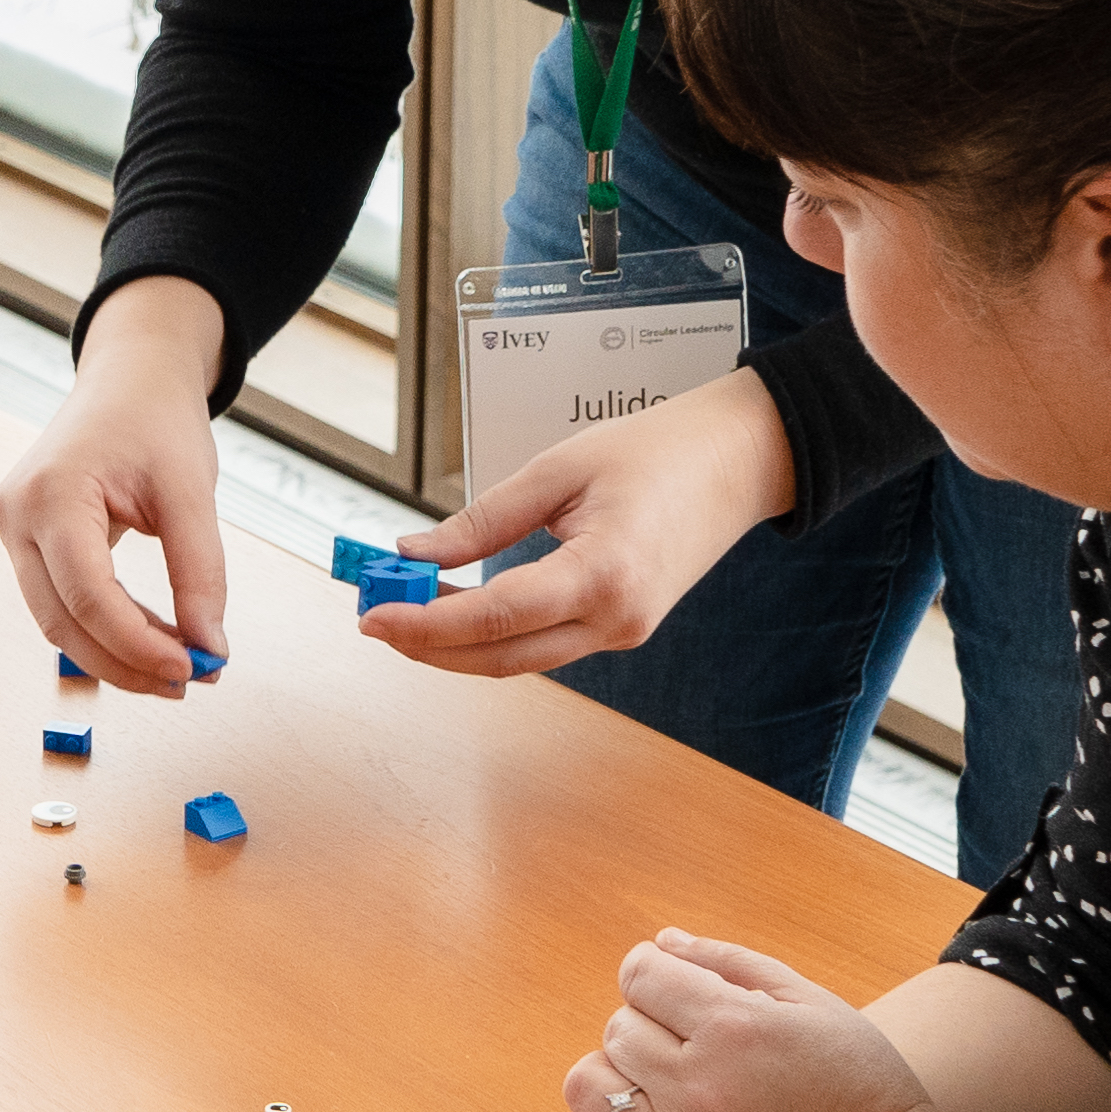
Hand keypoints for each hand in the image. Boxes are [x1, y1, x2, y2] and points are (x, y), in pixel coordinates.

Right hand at [0, 277, 224, 689]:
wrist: (130, 377)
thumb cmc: (157, 420)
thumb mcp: (190, 491)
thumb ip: (200, 573)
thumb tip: (210, 650)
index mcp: (51, 492)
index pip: (87, 594)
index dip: (137, 645)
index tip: (193, 669)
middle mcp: (16, 514)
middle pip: (63, 620)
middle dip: (126, 662)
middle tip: (191, 679)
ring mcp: (13, 526)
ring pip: (57, 620)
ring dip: (116, 652)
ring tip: (179, 664)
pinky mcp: (25, 537)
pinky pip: (60, 600)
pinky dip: (106, 627)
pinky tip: (152, 638)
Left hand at [367, 370, 796, 676]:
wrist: (738, 463)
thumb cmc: (654, 451)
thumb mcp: (557, 469)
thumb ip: (484, 519)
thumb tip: (415, 553)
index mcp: (604, 575)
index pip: (495, 617)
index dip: (426, 623)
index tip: (372, 615)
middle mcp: (617, 620)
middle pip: (502, 657)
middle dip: (429, 646)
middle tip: (373, 618)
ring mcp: (625, 631)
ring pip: (522, 659)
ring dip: (458, 645)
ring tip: (401, 612)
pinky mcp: (624, 627)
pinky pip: (546, 644)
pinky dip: (495, 635)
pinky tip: (456, 611)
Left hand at [559, 930, 955, 1111]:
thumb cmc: (867, 1097)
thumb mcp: (815, 1005)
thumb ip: (731, 962)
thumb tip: (663, 941)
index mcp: (732, 1027)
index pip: (639, 974)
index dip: (654, 977)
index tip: (678, 997)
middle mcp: (696, 1086)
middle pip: (618, 1029)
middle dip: (645, 1028)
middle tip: (686, 1053)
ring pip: (590, 1090)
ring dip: (613, 1082)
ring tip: (653, 1094)